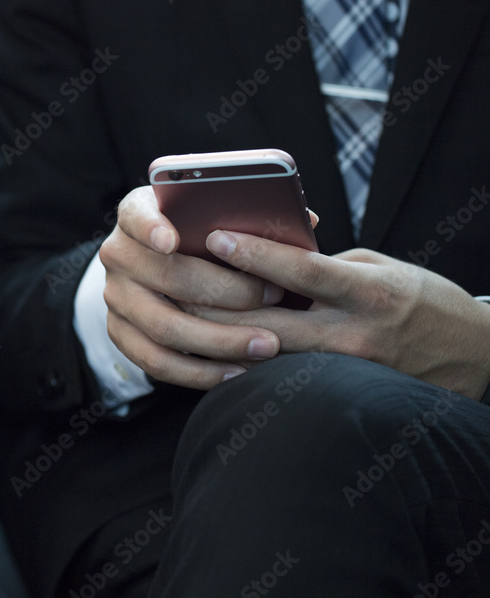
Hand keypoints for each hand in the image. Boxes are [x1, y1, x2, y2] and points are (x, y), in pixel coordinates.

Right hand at [99, 186, 285, 388]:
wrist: (154, 263)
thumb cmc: (197, 230)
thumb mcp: (211, 212)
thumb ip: (248, 214)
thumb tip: (305, 221)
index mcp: (137, 213)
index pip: (137, 216)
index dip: (152, 229)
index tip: (172, 242)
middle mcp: (118, 254)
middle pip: (167, 277)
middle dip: (226, 292)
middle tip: (274, 297)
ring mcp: (115, 296)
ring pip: (165, 326)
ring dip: (221, 340)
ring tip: (267, 345)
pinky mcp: (120, 333)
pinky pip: (157, 361)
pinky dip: (199, 372)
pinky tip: (236, 372)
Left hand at [185, 230, 489, 400]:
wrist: (476, 357)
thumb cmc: (424, 302)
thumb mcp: (382, 269)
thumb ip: (327, 266)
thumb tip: (272, 257)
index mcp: (370, 293)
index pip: (302, 272)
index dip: (256, 254)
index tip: (214, 236)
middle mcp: (355, 336)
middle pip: (270, 324)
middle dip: (217, 306)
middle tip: (173, 285)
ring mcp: (346, 373)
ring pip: (268, 359)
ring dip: (221, 341)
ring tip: (177, 319)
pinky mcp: (339, 395)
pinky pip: (281, 381)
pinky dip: (245, 367)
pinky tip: (208, 355)